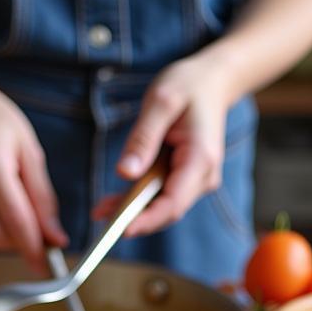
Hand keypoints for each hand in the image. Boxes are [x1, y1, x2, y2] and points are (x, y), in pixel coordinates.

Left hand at [93, 55, 231, 236]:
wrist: (213, 81)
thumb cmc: (188, 85)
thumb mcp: (161, 101)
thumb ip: (143, 138)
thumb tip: (125, 173)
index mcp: (201, 158)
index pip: (174, 203)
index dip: (148, 220)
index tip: (122, 229)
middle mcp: (204, 176)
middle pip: (167, 210)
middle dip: (134, 217)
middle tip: (98, 214)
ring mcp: (198, 181)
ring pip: (163, 207)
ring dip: (134, 210)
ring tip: (101, 208)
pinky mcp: (187, 179)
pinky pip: (163, 196)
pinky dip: (140, 199)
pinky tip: (116, 201)